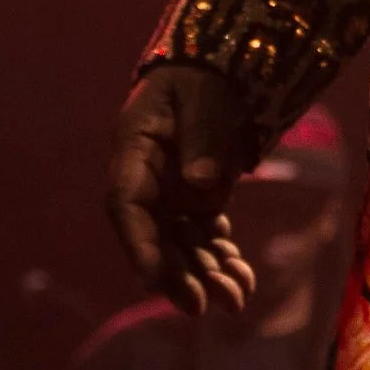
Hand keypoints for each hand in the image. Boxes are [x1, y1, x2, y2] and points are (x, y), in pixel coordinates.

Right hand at [107, 65, 260, 314]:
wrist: (213, 63)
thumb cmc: (200, 71)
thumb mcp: (201, 92)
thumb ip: (201, 133)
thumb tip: (202, 183)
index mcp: (134, 152)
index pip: (127, 206)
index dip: (139, 244)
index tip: (152, 279)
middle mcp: (147, 181)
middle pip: (157, 236)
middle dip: (178, 273)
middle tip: (201, 306)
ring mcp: (171, 192)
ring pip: (183, 242)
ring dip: (206, 273)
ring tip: (235, 300)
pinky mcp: (196, 196)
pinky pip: (206, 232)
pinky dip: (222, 256)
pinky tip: (241, 281)